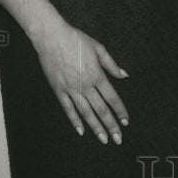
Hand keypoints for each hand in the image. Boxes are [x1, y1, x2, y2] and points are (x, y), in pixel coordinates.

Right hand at [30, 18, 128, 144]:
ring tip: (104, 139)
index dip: (120, 111)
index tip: (126, 122)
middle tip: (118, 139)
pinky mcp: (58, 90)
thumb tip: (124, 76)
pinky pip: (68, 109)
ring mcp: (71, 89)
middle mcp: (85, 85)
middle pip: (101, 109)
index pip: (112, 98)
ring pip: (86, 113)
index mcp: (97, 75)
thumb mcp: (98, 48)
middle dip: (111, 125)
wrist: (52, 38)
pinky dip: (75, 121)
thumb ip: (112, 65)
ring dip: (96, 127)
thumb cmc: (76, 40)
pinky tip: (81, 131)